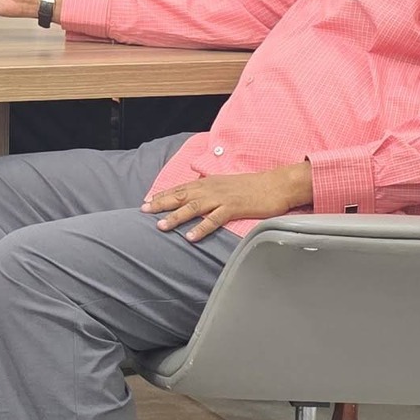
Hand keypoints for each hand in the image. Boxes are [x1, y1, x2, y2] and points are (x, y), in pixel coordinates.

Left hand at [143, 162, 311, 241]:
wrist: (276, 185)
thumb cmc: (253, 187)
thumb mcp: (227, 185)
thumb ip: (211, 190)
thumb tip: (196, 196)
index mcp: (209, 183)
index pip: (181, 188)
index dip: (163, 194)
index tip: (146, 201)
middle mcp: (212, 188)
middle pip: (181, 195)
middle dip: (161, 203)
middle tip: (143, 211)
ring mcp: (222, 198)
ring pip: (193, 207)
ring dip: (176, 216)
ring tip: (161, 226)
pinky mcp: (234, 208)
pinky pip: (214, 219)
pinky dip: (201, 228)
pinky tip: (190, 237)